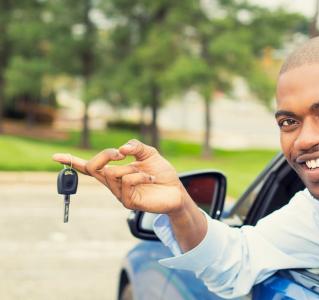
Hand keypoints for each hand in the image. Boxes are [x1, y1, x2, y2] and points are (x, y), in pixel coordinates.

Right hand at [52, 139, 185, 213]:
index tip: (56, 156)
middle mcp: (113, 183)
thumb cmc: (161, 173)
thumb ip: (135, 147)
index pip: (89, 167)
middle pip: (94, 168)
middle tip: (120, 153)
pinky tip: (151, 179)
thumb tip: (121, 148)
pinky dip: (140, 176)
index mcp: (114, 171)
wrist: (176, 191)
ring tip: (146, 172)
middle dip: (105, 155)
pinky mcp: (129, 202)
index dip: (72, 162)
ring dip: (130, 168)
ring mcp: (120, 194)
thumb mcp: (149, 154)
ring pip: (112, 174)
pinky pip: (127, 182)